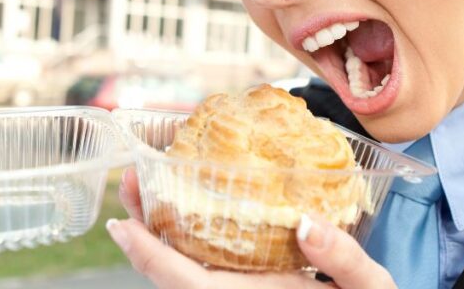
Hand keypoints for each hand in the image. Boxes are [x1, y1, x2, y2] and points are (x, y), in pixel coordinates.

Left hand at [109, 168, 396, 288]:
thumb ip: (344, 260)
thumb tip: (307, 223)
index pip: (187, 285)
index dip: (147, 256)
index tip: (119, 224)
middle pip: (172, 280)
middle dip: (141, 238)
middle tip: (127, 185)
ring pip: (183, 280)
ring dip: (158, 241)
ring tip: (144, 193)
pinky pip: (202, 278)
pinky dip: (182, 250)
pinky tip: (182, 221)